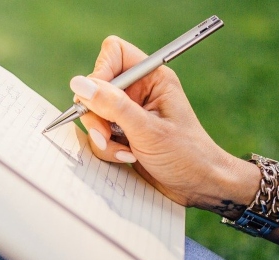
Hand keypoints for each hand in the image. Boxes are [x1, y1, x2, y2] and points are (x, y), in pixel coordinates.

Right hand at [70, 36, 257, 211]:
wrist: (199, 186)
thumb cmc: (186, 155)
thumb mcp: (147, 130)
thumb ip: (112, 105)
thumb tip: (79, 84)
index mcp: (152, 78)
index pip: (114, 53)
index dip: (100, 72)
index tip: (97, 98)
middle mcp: (139, 91)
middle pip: (96, 87)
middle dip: (97, 115)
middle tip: (107, 134)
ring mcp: (129, 113)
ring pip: (93, 114)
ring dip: (102, 137)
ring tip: (125, 152)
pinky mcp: (123, 133)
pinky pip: (98, 134)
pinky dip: (107, 149)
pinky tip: (128, 157)